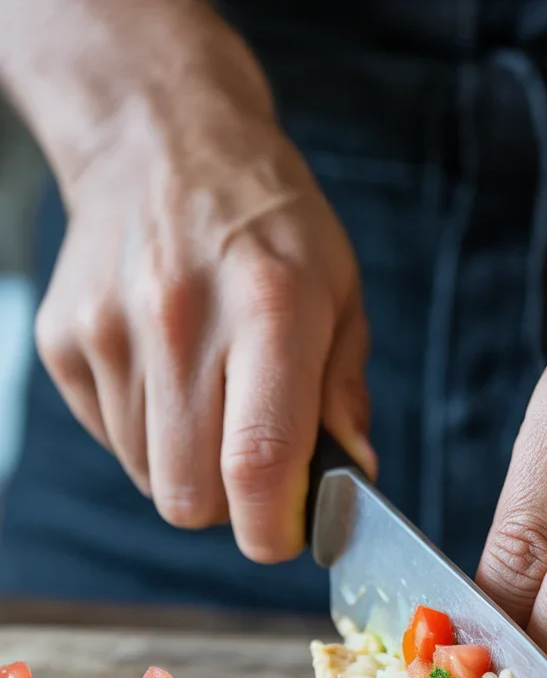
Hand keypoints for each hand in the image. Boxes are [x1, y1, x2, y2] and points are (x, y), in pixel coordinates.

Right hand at [35, 58, 373, 562]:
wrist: (161, 142)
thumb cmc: (269, 225)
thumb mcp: (339, 290)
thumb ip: (344, 391)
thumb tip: (352, 480)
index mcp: (270, 307)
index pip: (259, 462)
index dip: (273, 528)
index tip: (288, 534)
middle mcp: (180, 319)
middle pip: (190, 496)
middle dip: (230, 505)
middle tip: (256, 465)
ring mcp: (109, 330)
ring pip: (149, 478)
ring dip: (189, 465)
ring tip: (212, 396)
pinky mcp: (62, 340)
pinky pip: (112, 441)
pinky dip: (148, 434)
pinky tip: (169, 374)